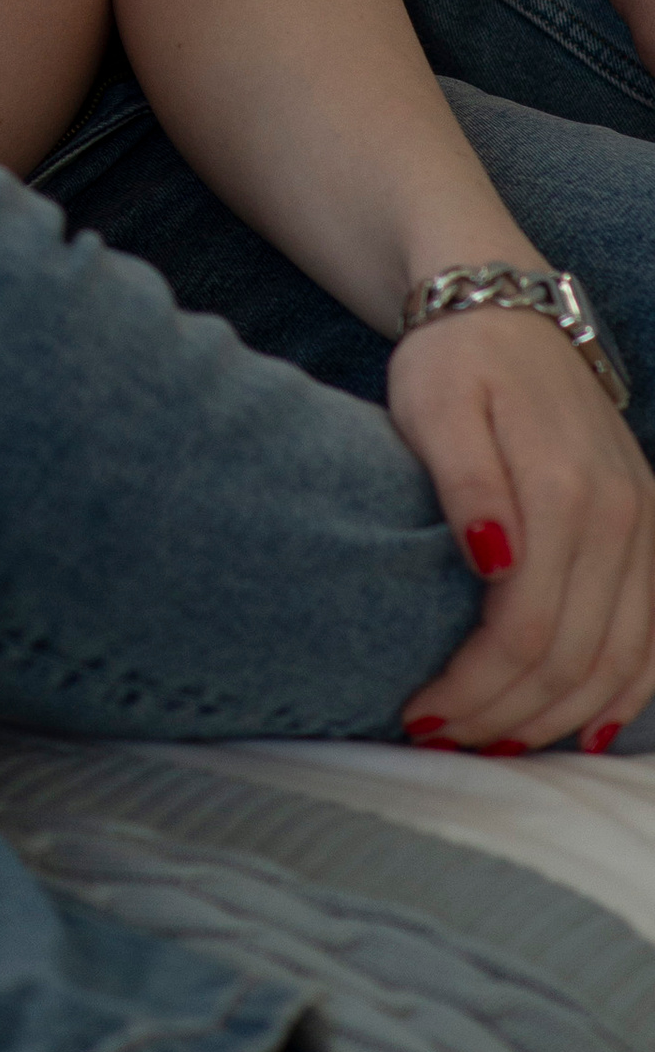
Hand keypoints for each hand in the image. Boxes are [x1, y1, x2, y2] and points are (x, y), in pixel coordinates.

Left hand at [391, 304, 654, 752]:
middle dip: (506, 714)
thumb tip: (493, 563)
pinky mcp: (651, 531)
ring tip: (493, 742)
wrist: (505, 308)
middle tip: (443, 739)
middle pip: (573, 657)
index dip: (475, 686)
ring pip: (620, 660)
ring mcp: (646, 526)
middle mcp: (621, 517)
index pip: (525, 628)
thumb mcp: (433, 404)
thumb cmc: (455, 360)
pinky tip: (582, 726)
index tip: (419, 714)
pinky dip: (625, 692)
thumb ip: (464, 482)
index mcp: (564, 490)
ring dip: (558, 716)